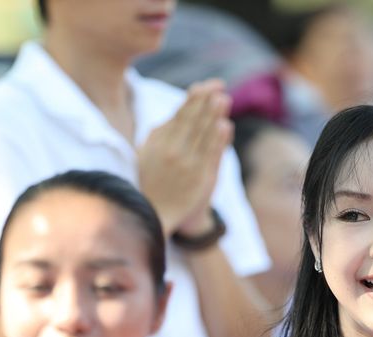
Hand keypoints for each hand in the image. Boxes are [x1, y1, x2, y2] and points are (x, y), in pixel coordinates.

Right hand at [137, 79, 232, 236]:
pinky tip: (225, 125)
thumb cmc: (152, 178)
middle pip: (194, 122)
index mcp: (159, 144)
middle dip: (206, 102)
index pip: (180, 115)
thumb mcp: (147, 153)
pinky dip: (220, 140)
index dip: (193, 99)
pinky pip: (213, 155)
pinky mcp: (203, 179)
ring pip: (205, 135)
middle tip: (218, 85)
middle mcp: (174, 153)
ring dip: (215, 115)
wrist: (157, 214)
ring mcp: (190, 166)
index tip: (203, 85)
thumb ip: (160, 131)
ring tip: (223, 98)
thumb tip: (179, 110)